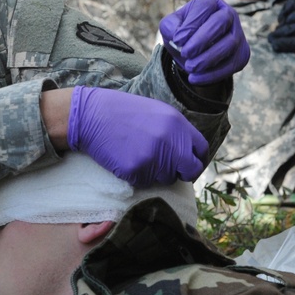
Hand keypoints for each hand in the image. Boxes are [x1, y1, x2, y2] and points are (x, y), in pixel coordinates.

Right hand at [66, 86, 208, 185]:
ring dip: (157, 173)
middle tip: (171, 170)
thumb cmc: (124, 112)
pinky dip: (138, 176)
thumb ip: (176, 131)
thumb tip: (188, 152)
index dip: (196, 159)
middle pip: (190, 170)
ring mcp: (154, 158)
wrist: (93, 115)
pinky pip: (145, 182)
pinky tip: (126, 159)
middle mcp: (170, 142)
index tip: (188, 163)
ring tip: (139, 155)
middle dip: (183, 172)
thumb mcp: (157, 112)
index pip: (201, 150)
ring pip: (166, 178)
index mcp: (177, 124)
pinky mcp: (137, 171)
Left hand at [159, 0, 249, 84]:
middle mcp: (228, 14)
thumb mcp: (170, 27)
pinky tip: (196, 78)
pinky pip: (232, 64)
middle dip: (203, 39)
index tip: (178, 40)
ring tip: (190, 67)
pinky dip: (213, 73)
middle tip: (186, 53)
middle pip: (221, 22)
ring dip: (208, 58)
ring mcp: (238, 33)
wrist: (194, 53)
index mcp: (210, 2)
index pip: (204, 7)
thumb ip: (170, 27)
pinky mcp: (242, 53)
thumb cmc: (183, 34)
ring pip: (229, 44)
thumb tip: (180, 38)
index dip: (192, 23)